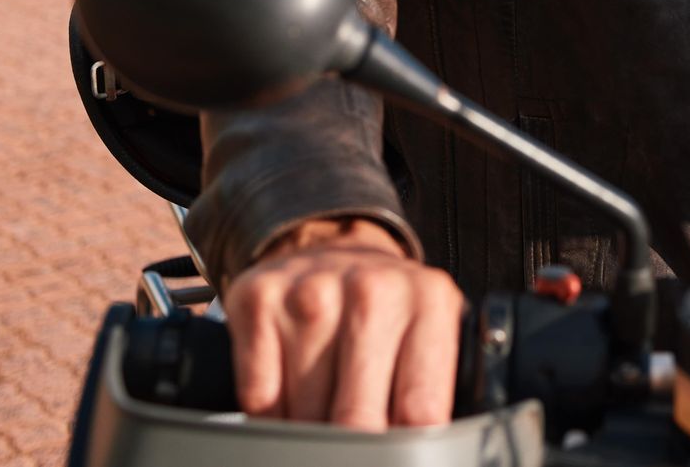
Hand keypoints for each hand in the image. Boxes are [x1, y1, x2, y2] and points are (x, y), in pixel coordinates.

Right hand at [225, 217, 463, 429]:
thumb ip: (430, 391)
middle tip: (352, 450)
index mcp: (428, 301)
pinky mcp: (259, 300)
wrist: (331, 245)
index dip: (401, 452)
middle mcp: (372, 291)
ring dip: (310, 430)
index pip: (420, 410)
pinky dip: (271, 415)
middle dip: (352, 451)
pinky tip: (289, 393)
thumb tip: (417, 451)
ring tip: (326, 405)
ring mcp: (311, 294)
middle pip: (357, 420)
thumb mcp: (429, 332)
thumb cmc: (386, 306)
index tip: (390, 459)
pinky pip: (259, 399)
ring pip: (304, 415)